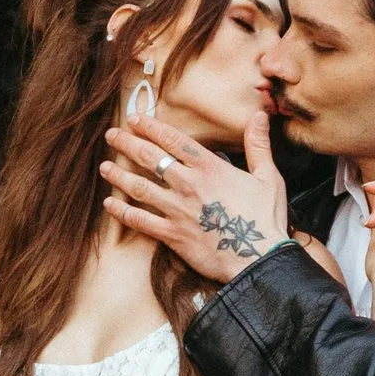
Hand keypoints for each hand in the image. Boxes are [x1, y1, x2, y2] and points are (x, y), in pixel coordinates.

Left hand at [100, 109, 290, 285]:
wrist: (259, 259)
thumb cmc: (265, 219)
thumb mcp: (269, 177)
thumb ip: (259, 145)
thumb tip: (259, 116)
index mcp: (210, 168)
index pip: (173, 140)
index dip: (151, 127)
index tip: (134, 119)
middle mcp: (189, 185)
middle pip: (150, 158)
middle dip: (127, 144)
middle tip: (111, 136)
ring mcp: (177, 210)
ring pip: (139, 187)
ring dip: (119, 175)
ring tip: (105, 167)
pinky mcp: (172, 234)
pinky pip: (140, 221)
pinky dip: (122, 212)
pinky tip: (109, 205)